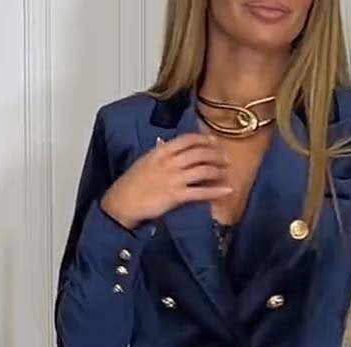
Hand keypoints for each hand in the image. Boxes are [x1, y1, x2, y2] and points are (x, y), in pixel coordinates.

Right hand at [101, 133, 232, 229]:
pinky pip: (201, 192)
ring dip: (218, 170)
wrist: (123, 202)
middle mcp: (170, 162)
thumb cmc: (131, 183)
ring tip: (227, 172)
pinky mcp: (177, 196)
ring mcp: (175, 179)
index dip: (204, 139)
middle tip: (225, 159)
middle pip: (200, 153)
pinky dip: (217, 191)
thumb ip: (157, 152)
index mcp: (162, 151)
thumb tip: (163, 143)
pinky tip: (227, 190)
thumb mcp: (144, 161)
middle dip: (216, 155)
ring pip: (203, 170)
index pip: (188, 140)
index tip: (214, 142)